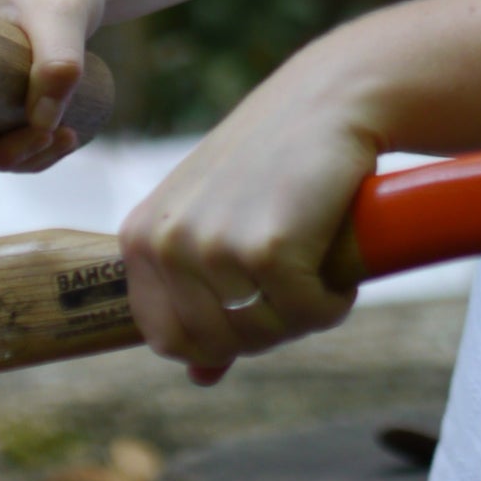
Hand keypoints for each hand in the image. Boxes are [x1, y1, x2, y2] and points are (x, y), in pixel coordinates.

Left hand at [118, 41, 381, 384]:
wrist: (327, 100)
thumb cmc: (274, 162)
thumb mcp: (220, 223)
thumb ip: (202, 297)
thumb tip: (200, 379)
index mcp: (139, 239)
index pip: (169, 341)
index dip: (224, 336)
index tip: (260, 300)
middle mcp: (164, 243)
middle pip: (221, 344)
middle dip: (272, 328)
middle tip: (303, 283)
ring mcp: (211, 246)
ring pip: (265, 335)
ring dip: (306, 314)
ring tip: (321, 267)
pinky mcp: (267, 248)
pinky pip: (308, 315)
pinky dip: (334, 301)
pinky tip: (340, 266)